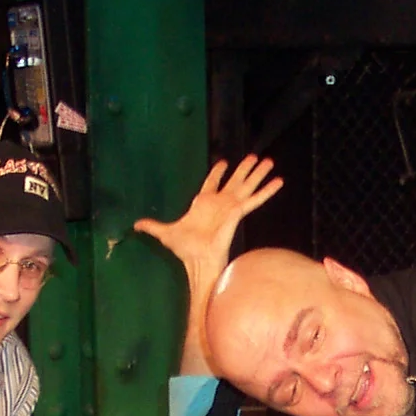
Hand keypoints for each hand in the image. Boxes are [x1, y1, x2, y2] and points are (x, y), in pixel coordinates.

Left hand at [133, 154, 282, 270]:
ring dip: (258, 174)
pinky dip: (267, 191)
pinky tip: (278, 181)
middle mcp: (220, 204)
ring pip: (247, 186)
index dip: (217, 173)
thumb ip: (153, 226)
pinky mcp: (238, 212)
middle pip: (235, 181)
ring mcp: (231, 207)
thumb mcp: (165, 233)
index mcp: (204, 204)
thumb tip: (136, 225)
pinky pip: (255, 199)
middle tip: (256, 156)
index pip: (212, 184)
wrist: (197, 259)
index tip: (223, 162)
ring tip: (270, 161)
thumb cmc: (185, 249)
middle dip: (245, 169)